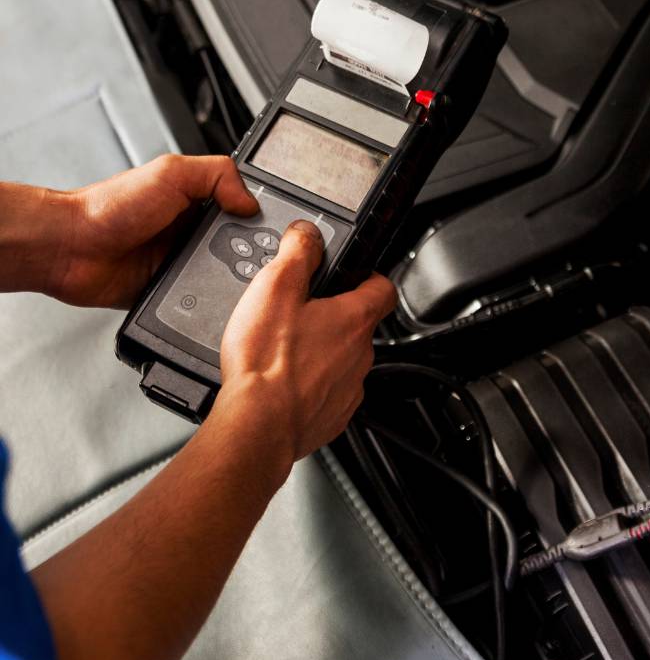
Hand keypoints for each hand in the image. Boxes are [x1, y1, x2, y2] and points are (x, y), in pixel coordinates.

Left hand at [49, 155, 258, 307]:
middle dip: (252, 255)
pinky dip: (208, 302)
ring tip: (237, 281)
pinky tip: (212, 298)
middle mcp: (193, 232)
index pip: (246, 210)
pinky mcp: (172, 292)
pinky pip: (202, 301)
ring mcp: (183, 263)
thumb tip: (252, 200)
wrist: (70, 248)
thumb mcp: (170, 173)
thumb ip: (218, 175)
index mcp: (198, 200)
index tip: (274, 232)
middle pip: (243, 247)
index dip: (262, 220)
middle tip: (255, 260)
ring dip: (231, 281)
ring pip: (226, 277)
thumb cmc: (108, 208)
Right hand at [214, 220, 395, 474]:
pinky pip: (328, 392)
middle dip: (332, 316)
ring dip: (320, 352)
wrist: (257, 425)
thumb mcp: (275, 287)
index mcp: (354, 319)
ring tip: (283, 349)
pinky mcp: (332, 416)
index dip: (370, 276)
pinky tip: (282, 382)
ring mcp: (349, 388)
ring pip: (342, 360)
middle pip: (357, 324)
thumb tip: (307, 233)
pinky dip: (310, 385)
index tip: (355, 273)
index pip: (383, 287)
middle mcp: (360, 355)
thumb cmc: (267, 363)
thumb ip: (297, 252)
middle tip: (298, 312)